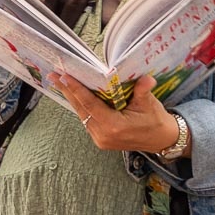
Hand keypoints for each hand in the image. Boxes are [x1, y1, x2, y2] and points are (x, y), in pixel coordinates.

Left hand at [52, 74, 180, 153]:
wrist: (161, 140)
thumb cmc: (155, 120)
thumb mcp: (149, 104)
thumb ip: (143, 90)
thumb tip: (145, 78)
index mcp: (114, 127)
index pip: (90, 104)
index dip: (76, 89)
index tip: (64, 77)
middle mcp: (103, 135)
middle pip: (81, 109)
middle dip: (67, 91)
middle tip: (54, 74)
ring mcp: (100, 139)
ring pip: (82, 115)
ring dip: (72, 98)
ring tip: (60, 82)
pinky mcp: (100, 140)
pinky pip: (87, 120)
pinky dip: (81, 106)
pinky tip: (74, 94)